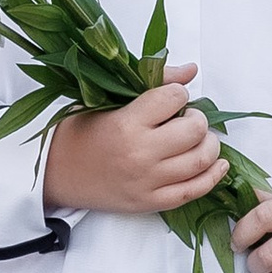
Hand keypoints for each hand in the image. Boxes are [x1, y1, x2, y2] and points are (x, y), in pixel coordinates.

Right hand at [44, 66, 229, 215]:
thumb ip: (151, 83)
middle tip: (186, 117)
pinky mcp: (151, 202)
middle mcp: (140, 153)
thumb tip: (191, 70)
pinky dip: (213, 176)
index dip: (178, 94)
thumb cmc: (77, 133)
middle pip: (194, 130)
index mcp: (127, 123)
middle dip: (197, 118)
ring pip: (201, 160)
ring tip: (198, 138)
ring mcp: (148, 181)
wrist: (54, 173)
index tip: (170, 98)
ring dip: (209, 144)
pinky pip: (195, 191)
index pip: (174, 98)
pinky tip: (217, 163)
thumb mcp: (104, 99)